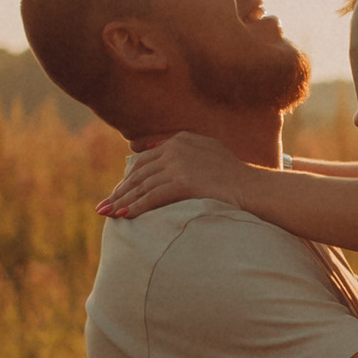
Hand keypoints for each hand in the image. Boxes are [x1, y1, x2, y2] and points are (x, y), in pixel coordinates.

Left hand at [99, 131, 247, 219]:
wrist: (254, 188)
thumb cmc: (234, 178)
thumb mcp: (207, 154)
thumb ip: (183, 152)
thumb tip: (153, 154)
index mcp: (181, 140)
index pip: (145, 160)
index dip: (128, 178)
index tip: (117, 193)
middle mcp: (177, 148)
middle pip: (139, 173)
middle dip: (120, 191)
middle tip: (103, 207)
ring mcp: (179, 164)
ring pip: (143, 186)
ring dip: (123, 201)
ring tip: (108, 214)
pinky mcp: (183, 181)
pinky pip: (152, 197)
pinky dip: (136, 207)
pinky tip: (125, 216)